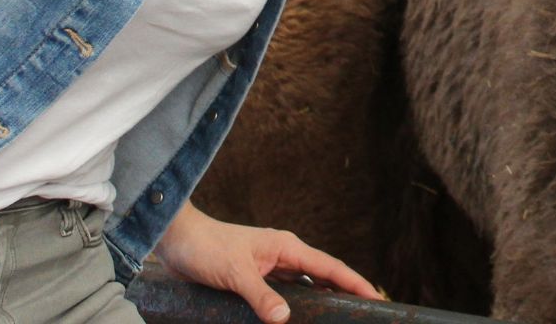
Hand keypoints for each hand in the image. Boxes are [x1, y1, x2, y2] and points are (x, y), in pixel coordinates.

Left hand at [154, 202, 380, 321]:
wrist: (177, 240)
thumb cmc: (206, 247)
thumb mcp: (234, 273)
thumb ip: (260, 296)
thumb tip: (284, 319)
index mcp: (286, 247)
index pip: (330, 268)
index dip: (355, 284)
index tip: (378, 299)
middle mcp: (283, 256)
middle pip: (324, 277)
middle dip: (346, 293)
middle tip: (368, 313)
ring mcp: (270, 267)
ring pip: (306, 286)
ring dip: (323, 300)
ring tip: (342, 317)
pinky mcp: (255, 279)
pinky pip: (286, 293)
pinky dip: (298, 305)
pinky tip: (302, 317)